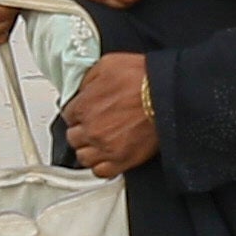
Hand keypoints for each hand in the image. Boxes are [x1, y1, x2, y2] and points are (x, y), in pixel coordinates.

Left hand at [65, 52, 159, 175]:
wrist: (167, 94)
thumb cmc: (143, 78)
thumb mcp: (108, 64)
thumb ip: (89, 77)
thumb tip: (83, 86)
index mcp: (84, 106)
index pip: (68, 115)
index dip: (77, 112)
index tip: (84, 112)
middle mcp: (91, 130)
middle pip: (73, 138)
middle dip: (81, 131)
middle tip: (91, 126)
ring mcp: (106, 147)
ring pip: (83, 157)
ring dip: (88, 149)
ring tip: (97, 143)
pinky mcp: (123, 160)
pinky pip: (101, 172)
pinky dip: (101, 166)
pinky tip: (106, 157)